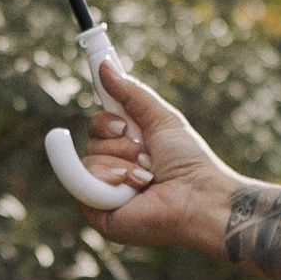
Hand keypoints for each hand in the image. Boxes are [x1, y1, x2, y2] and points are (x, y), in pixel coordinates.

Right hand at [75, 66, 280, 279]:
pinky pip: (80, 183)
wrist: (200, 195)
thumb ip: (131, 93)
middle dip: (120, 143)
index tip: (122, 122)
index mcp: (126, 149)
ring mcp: (104, 193)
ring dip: (121, 162)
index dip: (105, 122)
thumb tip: (103, 65)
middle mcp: (113, 170)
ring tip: (148, 177)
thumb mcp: (161, 119)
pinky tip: (134, 187)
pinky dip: (108, 178)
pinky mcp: (99, 214)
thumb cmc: (189, 161)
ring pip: (87, 160)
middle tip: (145, 154)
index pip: (98, 128)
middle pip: (91, 141)